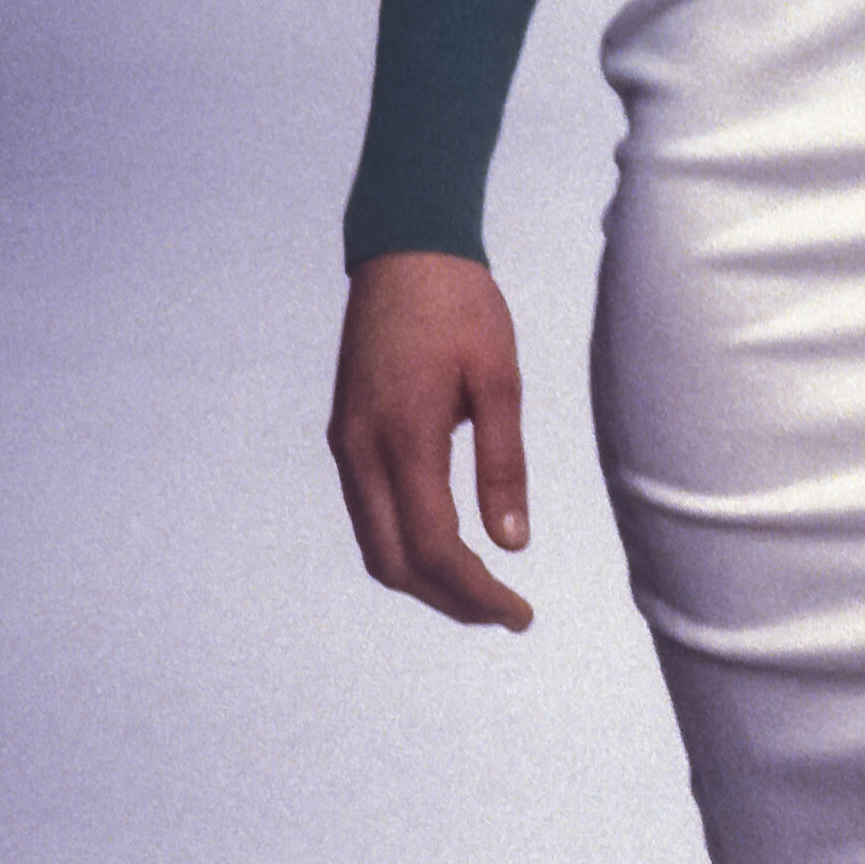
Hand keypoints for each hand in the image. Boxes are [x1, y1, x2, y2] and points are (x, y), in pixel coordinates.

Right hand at [330, 249, 533, 626]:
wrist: (404, 249)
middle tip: (505, 613)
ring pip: (375, 545)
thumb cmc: (461, 307)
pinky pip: (368, 514)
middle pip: (395, 563)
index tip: (519, 614)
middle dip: (449, 600)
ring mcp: (346, 444)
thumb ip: (503, 465)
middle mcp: (361, 451)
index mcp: (404, 438)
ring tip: (481, 590)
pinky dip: (405, 546)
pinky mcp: (345, 434)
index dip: (476, 593)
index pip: (434, 548)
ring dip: (424, 579)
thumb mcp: (499, 380)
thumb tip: (512, 543)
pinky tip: (446, 546)